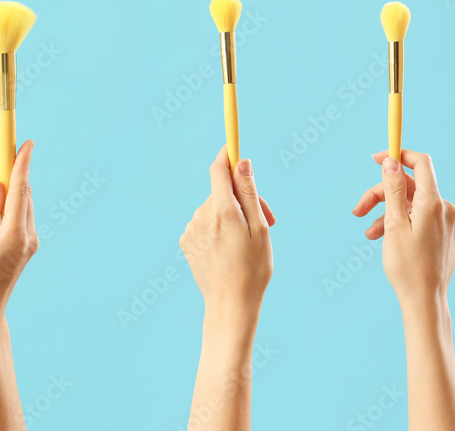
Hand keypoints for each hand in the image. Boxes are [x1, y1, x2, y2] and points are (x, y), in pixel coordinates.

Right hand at [0, 141, 37, 325]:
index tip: (27, 143)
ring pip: (15, 203)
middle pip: (18, 193)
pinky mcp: (22, 246)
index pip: (21, 189)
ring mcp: (27, 242)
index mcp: (15, 234)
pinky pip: (12, 216)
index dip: (23, 163)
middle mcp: (27, 236)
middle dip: (3, 170)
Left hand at [180, 147, 275, 322]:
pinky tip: (229, 249)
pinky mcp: (186, 242)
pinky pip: (204, 224)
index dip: (226, 156)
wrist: (229, 306)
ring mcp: (191, 230)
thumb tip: (241, 162)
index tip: (234, 148)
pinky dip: (218, 229)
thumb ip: (249, 193)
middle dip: (243, 198)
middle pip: (221, 192)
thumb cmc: (252, 269)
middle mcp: (201, 216)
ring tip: (247, 241)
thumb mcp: (260, 228)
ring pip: (214, 209)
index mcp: (221, 211)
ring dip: (231, 216)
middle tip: (268, 219)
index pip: (218, 170)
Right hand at [352, 149, 454, 307]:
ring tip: (370, 234)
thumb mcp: (393, 223)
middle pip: (411, 188)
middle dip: (382, 195)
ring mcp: (450, 225)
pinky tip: (389, 241)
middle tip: (358, 210)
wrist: (425, 302)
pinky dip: (404, 225)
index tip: (377, 158)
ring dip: (388, 215)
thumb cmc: (406, 266)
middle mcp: (446, 210)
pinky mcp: (449, 239)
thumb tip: (391, 161)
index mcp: (434, 203)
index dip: (398, 155)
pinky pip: (423, 222)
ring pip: (413, 207)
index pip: (421, 163)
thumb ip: (393, 189)